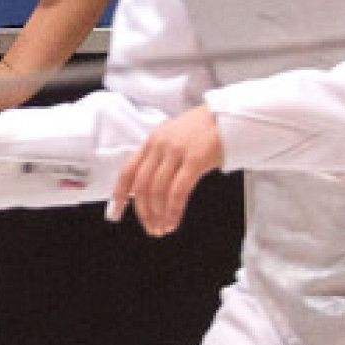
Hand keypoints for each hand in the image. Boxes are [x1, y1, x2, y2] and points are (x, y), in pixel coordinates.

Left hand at [111, 105, 223, 237]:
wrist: (230, 115)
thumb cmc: (205, 130)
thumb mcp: (175, 139)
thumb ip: (161, 159)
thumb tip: (150, 190)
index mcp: (151, 142)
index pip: (128, 172)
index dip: (119, 195)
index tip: (115, 214)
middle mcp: (159, 146)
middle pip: (141, 186)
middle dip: (143, 212)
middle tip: (150, 228)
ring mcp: (176, 152)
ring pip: (157, 191)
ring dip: (158, 214)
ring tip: (163, 229)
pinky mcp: (195, 159)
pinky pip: (178, 191)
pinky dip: (173, 210)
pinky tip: (173, 221)